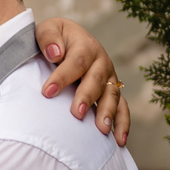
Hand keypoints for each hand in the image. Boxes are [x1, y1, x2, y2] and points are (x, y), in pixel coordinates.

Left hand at [35, 17, 129, 145]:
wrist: (69, 39)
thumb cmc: (55, 38)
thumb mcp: (48, 29)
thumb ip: (48, 38)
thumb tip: (55, 53)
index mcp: (85, 46)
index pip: (75, 62)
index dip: (62, 77)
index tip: (47, 92)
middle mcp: (101, 62)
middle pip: (95, 80)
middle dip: (86, 97)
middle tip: (76, 114)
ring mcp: (109, 78)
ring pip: (111, 95)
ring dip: (107, 112)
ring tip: (101, 129)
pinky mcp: (112, 91)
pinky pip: (122, 108)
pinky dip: (122, 123)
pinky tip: (119, 140)